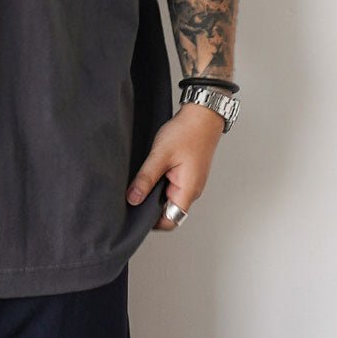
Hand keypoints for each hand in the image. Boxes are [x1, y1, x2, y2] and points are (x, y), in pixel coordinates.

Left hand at [126, 104, 224, 230]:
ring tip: (141, 183)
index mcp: (188, 190)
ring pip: (169, 199)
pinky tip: (150, 174)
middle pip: (169, 212)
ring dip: (154, 195)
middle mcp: (192, 191)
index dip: (153, 223)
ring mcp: (191, 182)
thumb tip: (132, 199)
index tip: (135, 215)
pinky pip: (172, 187)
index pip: (170, 221)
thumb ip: (145, 179)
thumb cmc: (188, 132)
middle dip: (150, 208)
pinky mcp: (188, 174)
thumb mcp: (160, 155)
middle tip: (133, 197)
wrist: (203, 114)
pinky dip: (160, 185)